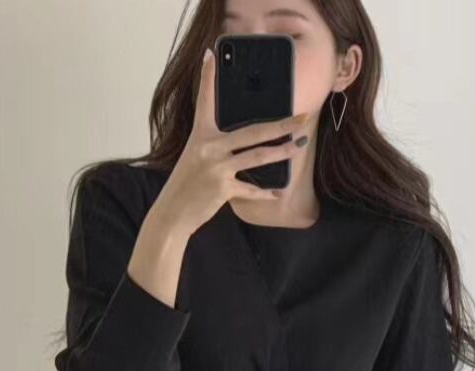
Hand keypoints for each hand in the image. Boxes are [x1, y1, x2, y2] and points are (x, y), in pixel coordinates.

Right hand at [151, 46, 310, 236]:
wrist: (172, 212)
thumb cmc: (187, 183)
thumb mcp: (196, 156)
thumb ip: (215, 144)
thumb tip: (242, 139)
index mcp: (201, 135)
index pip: (205, 101)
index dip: (208, 77)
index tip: (212, 55)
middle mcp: (209, 148)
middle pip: (252, 132)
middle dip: (281, 124)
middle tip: (302, 118)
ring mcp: (217, 169)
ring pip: (257, 157)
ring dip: (282, 152)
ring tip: (298, 146)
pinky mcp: (223, 189)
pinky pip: (250, 188)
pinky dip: (264, 192)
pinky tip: (276, 192)